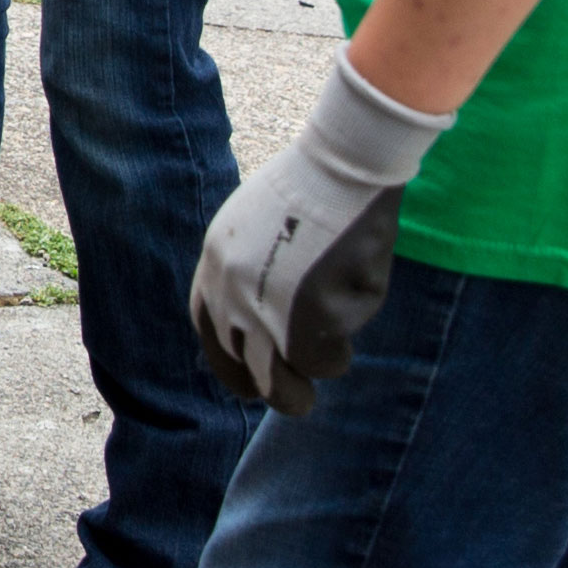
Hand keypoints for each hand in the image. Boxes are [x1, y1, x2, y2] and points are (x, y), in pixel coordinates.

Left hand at [190, 51, 447, 415]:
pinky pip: (333, 354)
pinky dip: (350, 329)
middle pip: (254, 375)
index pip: (211, 337)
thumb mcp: (252, 227)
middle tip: (302, 402)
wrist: (343, 165)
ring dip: (329, 352)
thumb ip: (245, 274)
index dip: (233, 369)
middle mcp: (232, 298)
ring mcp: (269, 312)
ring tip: (344, 295)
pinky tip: (356, 282)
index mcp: (214, 269)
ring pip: (305, 369)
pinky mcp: (309, 320)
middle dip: (282, 395)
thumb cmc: (311, 188)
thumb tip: (256, 330)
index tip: (252, 387)